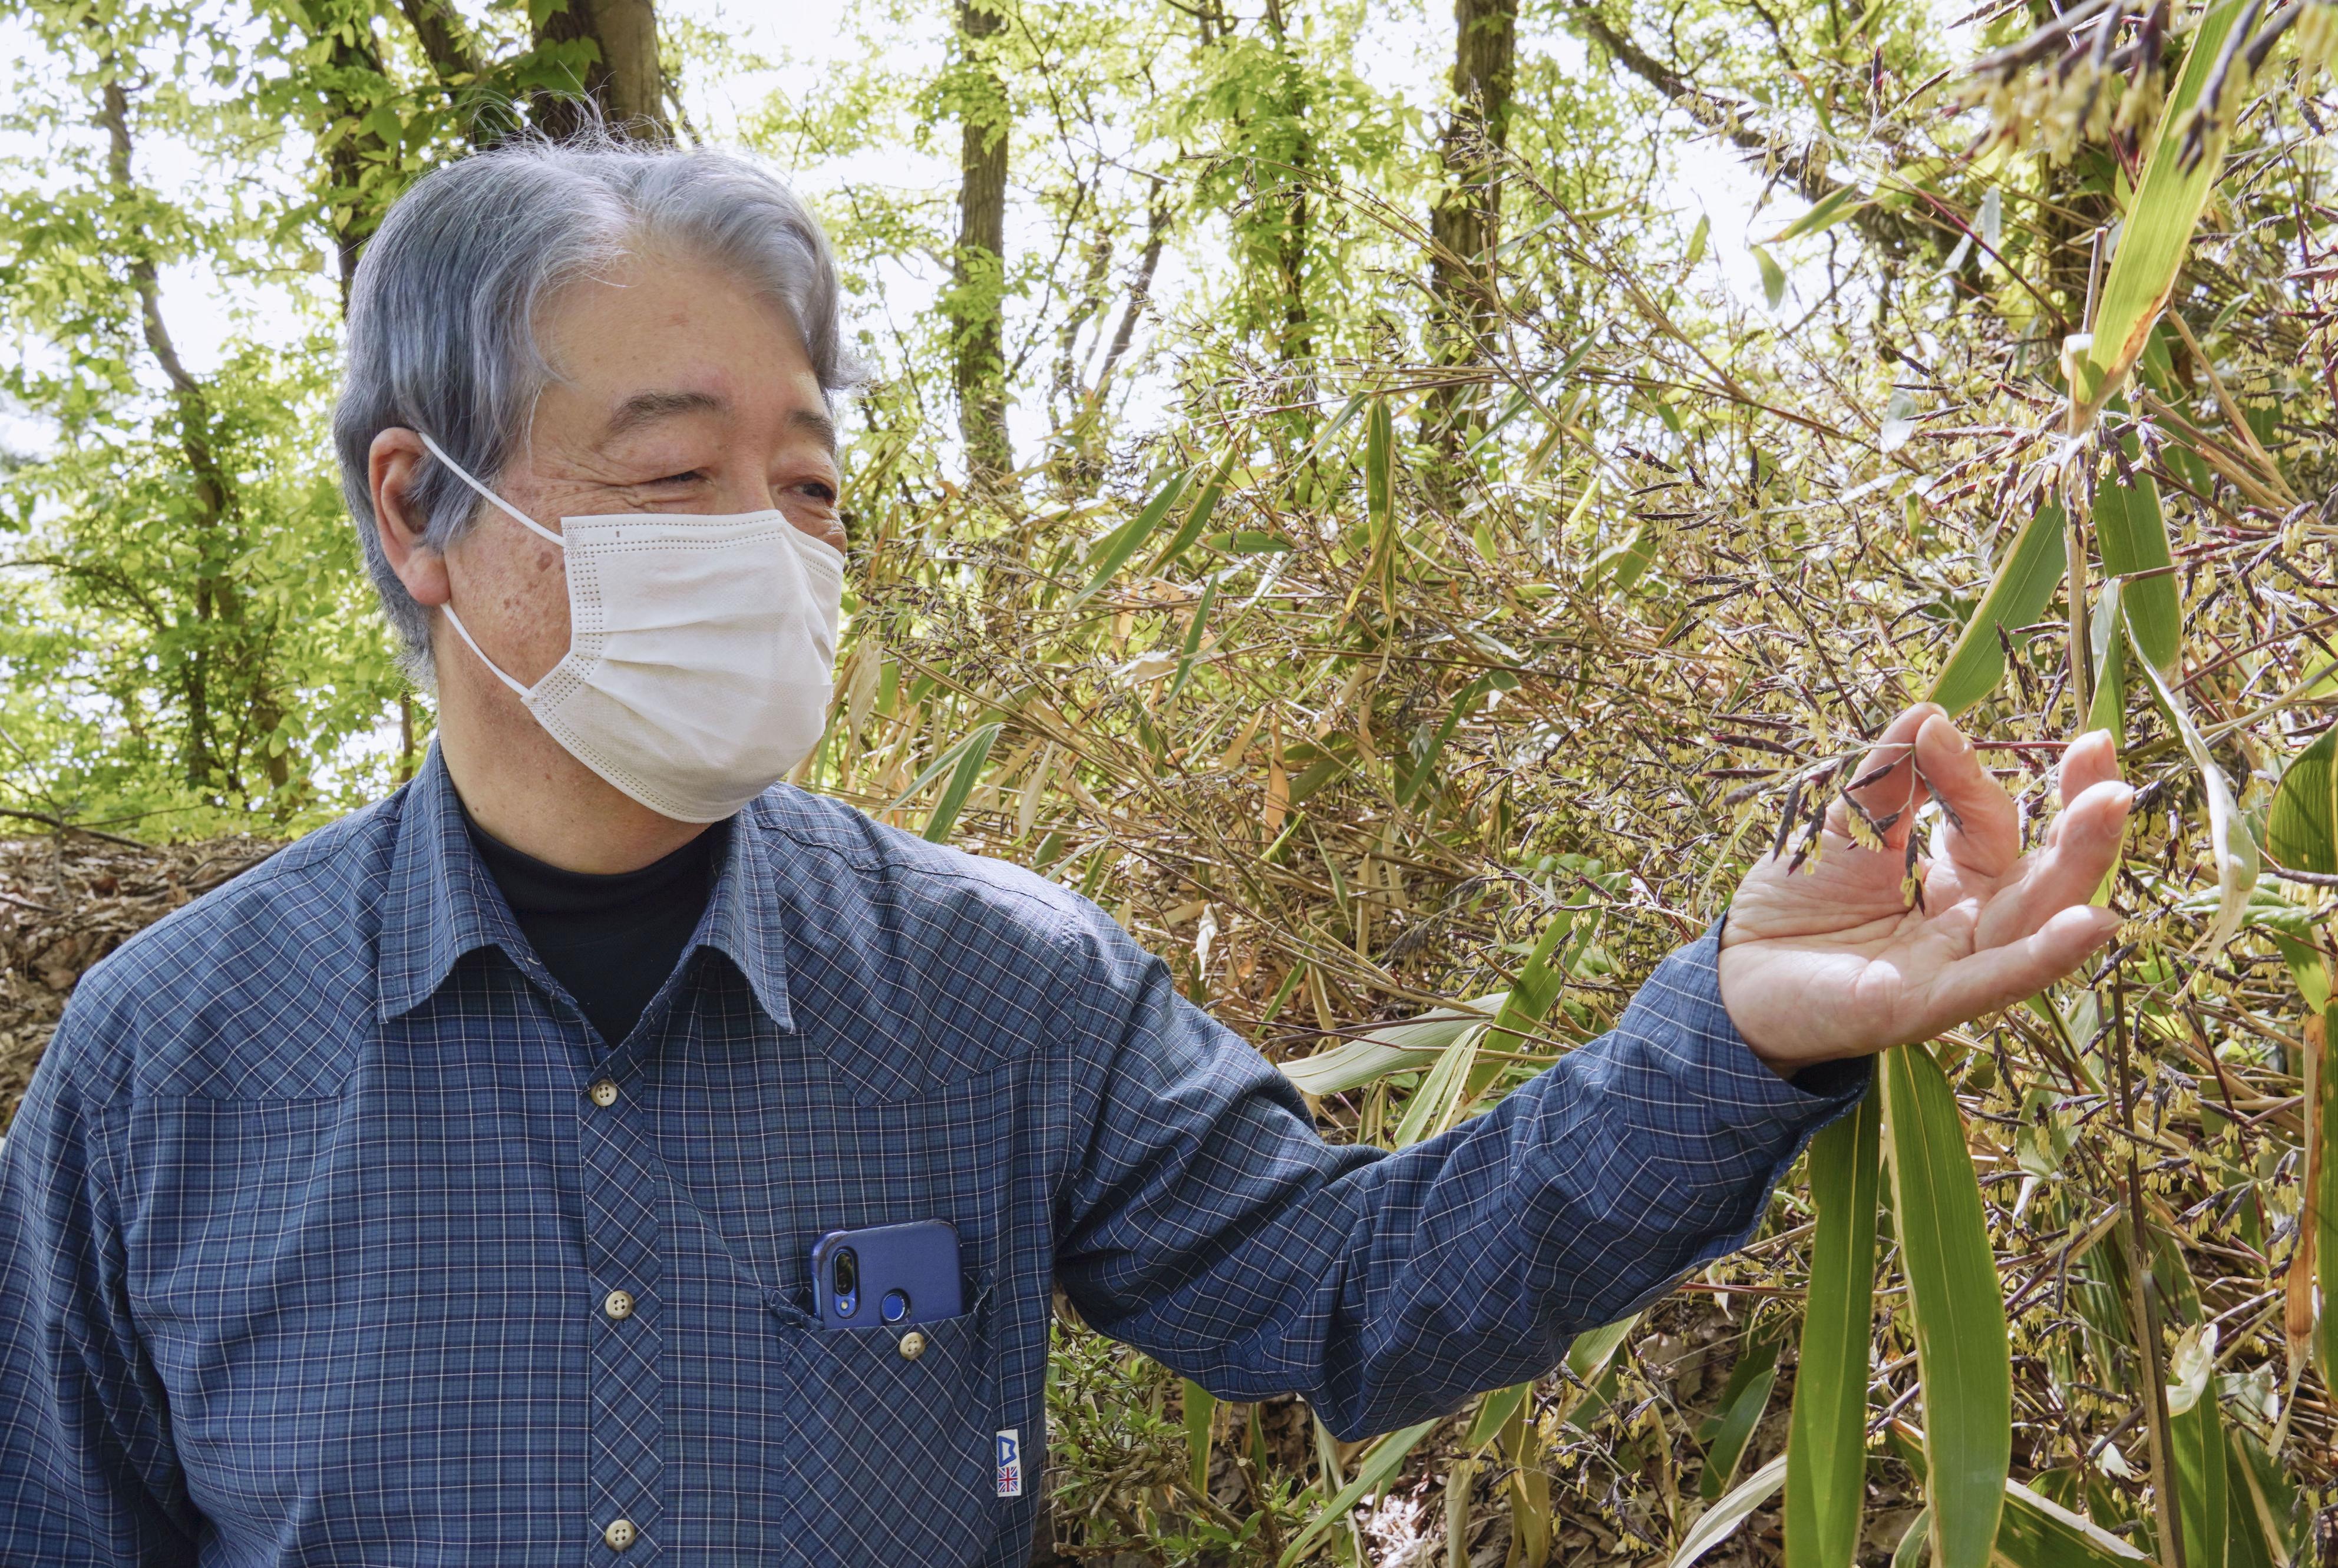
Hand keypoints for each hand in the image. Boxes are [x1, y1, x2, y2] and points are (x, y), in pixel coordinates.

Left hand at [1717, 703, 2132, 1069]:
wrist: (1736, 970)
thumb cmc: (1797, 900)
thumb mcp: (1843, 826)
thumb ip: (1886, 778)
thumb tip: (1931, 712)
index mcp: (1956, 879)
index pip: (1987, 821)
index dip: (1969, 774)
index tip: (1939, 730)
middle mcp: (1970, 924)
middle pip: (2044, 872)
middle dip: (2082, 816)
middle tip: (2103, 753)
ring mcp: (1954, 966)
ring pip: (2034, 918)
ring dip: (2079, 864)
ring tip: (2112, 804)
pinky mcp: (1926, 1005)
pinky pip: (1996, 980)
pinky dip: (2044, 955)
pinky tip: (2092, 923)